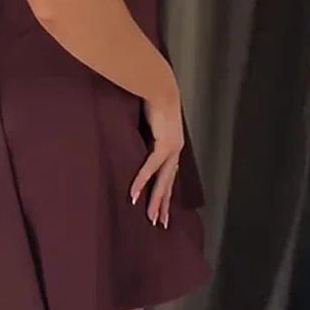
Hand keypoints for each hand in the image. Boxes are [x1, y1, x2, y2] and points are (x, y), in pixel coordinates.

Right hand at [129, 92, 184, 229]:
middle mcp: (175, 150)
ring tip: (150, 217)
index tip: (162, 210)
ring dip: (156, 200)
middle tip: (159, 223)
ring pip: (163, 180)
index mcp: (173, 146)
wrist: (159, 85)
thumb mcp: (148, 121)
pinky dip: (141, 181)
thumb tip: (133, 139)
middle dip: (163, 204)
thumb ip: (144, 133)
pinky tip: (133, 194)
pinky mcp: (164, 144)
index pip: (169, 175)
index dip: (165, 192)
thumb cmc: (152, 99)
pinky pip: (151, 167)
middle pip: (168, 183)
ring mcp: (172, 148)